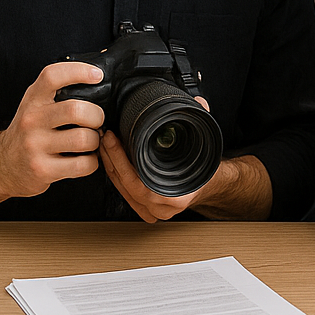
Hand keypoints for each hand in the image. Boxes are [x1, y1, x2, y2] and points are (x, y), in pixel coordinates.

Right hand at [0, 62, 104, 209]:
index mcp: (33, 101)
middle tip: (96, 122)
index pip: (52, 76)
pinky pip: (83, 164)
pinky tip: (84, 159)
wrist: (2, 165)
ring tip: (89, 142)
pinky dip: (92, 162)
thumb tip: (98, 74)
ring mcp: (35, 146)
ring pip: (84, 139)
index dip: (78, 71)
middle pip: (76, 110)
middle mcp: (31, 121)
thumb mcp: (36, 106)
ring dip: (96, 141)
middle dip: (97, 116)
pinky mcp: (42, 170)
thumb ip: (59, 92)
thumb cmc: (29, 132)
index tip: (97, 75)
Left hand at [99, 95, 217, 221]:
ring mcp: (151, 211)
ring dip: (110, 166)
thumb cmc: (206, 169)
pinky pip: (123, 192)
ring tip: (104, 145)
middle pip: (124, 184)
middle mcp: (161, 208)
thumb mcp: (206, 144)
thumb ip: (201, 120)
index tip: (112, 139)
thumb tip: (198, 103)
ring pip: (121, 189)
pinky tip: (110, 160)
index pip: (135, 180)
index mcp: (175, 197)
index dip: (119, 157)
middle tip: (105, 137)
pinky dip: (116, 175)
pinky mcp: (143, 209)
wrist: (211, 185)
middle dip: (111, 158)